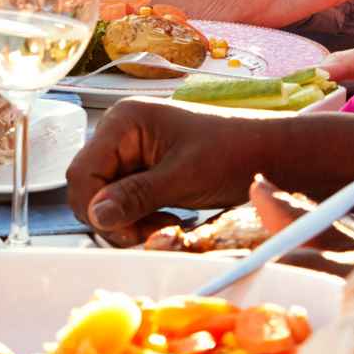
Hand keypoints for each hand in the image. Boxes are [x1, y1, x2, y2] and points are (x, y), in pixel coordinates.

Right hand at [64, 102, 353, 244]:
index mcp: (123, 121)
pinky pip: (125, 200)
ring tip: (167, 224)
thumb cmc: (235, 153)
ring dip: (129, 221)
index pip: (81, 174)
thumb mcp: (183, 178)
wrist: (272, 153)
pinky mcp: (145, 169)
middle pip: (88, 188)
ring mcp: (132, 151)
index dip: (96, 207)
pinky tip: (168, 219)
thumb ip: (135, 196)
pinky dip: (141, 217)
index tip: (127, 229)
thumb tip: (96, 216)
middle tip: (152, 231)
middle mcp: (120, 133)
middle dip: (114, 217)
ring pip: (105, 199)